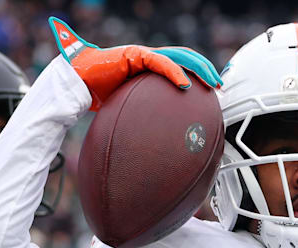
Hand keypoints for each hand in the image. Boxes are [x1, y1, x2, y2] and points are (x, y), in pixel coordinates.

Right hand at [49, 17, 221, 110]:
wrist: (77, 83)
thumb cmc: (100, 96)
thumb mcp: (130, 108)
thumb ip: (145, 117)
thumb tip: (155, 144)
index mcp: (150, 67)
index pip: (181, 64)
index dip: (199, 72)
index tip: (214, 88)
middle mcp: (149, 57)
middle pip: (186, 58)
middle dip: (205, 69)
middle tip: (220, 86)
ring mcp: (142, 53)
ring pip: (178, 56)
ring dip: (198, 68)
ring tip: (211, 83)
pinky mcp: (133, 54)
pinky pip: (159, 62)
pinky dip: (174, 72)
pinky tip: (185, 85)